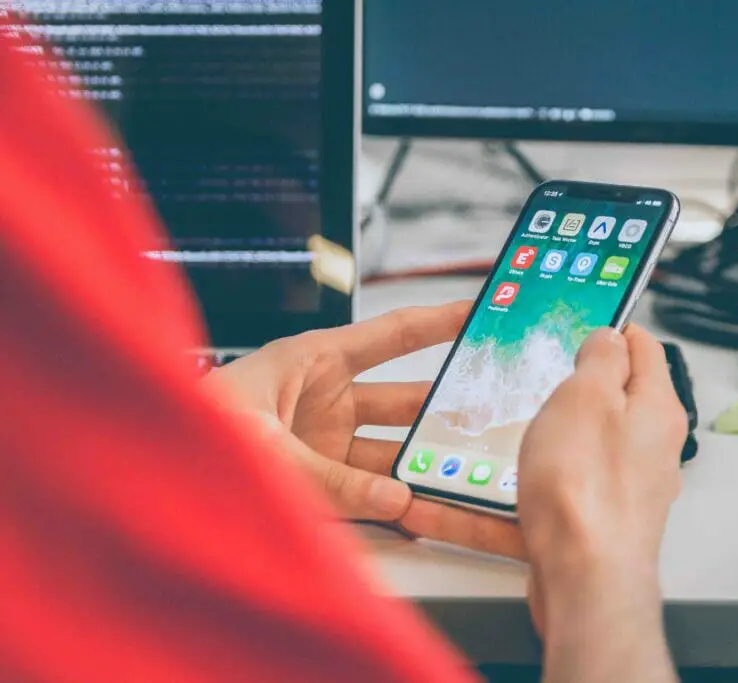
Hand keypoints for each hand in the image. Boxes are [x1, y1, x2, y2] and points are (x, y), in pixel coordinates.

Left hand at [204, 302, 524, 556]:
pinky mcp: (317, 482)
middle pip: (403, 400)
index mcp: (313, 360)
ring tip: (460, 476)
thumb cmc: (188, 429)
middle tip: (488, 413)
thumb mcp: (264, 447)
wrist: (141, 470)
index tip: (481, 312)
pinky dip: (393, 503)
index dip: (439, 322)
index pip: (392, 336)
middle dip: (443, 407)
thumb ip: (331, 479)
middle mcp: (326, 398)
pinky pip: (367, 491)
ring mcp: (324, 442)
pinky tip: (421, 512)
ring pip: (390, 451)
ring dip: (421, 465)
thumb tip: (394, 499)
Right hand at [517, 325, 685, 682]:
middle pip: (608, 401)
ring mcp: (621, 488)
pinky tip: (462, 500)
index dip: (614, 328)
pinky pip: (545, 497)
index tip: (586, 319)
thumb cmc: (588, 492)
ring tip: (490, 435)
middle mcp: (646, 448)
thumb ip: (601, 359)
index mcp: (654, 408)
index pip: (644, 349)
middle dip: (567, 386)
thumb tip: (609, 338)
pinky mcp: (592, 523)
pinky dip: (506, 495)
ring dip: (530, 441)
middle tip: (533, 375)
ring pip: (570, 451)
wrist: (586, 585)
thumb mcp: (588, 397)